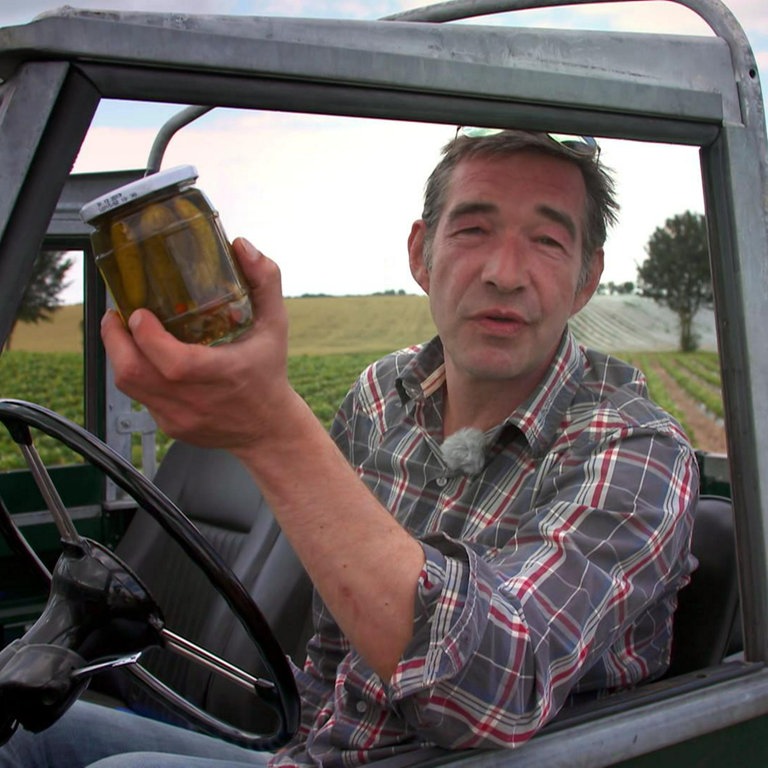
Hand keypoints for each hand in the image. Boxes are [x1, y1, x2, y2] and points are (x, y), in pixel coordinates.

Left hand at [101, 237, 298, 450]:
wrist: (268, 428)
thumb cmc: (269, 373)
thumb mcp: (275, 325)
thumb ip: (264, 282)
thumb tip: (242, 246)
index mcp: (223, 373)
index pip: (173, 363)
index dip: (147, 336)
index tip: (138, 313)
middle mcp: (197, 399)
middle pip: (135, 374)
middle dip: (114, 340)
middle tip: (116, 316)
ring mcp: (180, 416)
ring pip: (130, 385)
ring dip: (119, 354)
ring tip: (123, 331)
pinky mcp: (170, 426)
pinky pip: (140, 396)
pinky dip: (136, 372)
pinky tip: (145, 357)